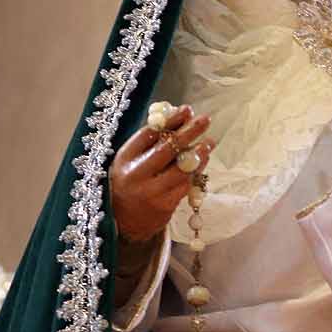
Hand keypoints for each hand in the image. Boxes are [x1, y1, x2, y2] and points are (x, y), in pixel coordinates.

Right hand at [109, 105, 213, 243]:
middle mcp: (136, 175)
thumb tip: (178, 116)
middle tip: (205, 120)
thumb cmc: (128, 182)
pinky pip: (185, 185)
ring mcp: (151, 192)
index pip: (149, 134)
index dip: (170, 121)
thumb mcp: (130, 160)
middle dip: (189, 132)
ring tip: (209, 142)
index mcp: (124, 158)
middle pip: (167, 149)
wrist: (121, 222)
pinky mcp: (164, 206)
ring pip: (181, 169)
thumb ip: (149, 140)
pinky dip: (195, 172)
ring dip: (199, 154)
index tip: (187, 110)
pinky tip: (202, 162)